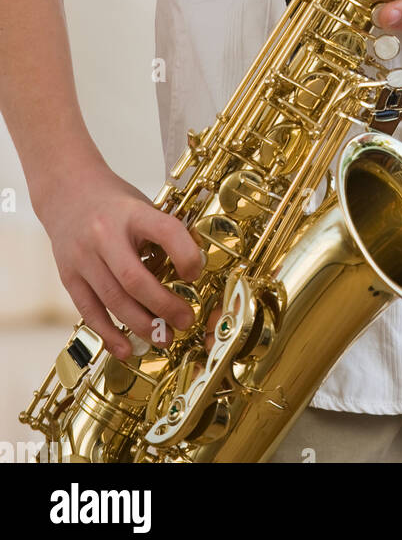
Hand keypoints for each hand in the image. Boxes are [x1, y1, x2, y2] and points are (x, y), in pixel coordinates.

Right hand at [33, 159, 204, 359]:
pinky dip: (109, 333)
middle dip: (164, 305)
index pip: (165, 230)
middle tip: (185, 320)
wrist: (66, 191)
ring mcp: (83, 257)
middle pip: (134, 279)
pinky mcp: (68, 276)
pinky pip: (89, 311)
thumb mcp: (142, 205)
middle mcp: (104, 235)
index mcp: (131, 212)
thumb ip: (162, 233)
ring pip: (113, 300)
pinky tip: (126, 348)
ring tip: (164, 338)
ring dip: (141, 325)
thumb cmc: (113, 202)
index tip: (196, 274)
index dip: (186, 254)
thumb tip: (192, 270)